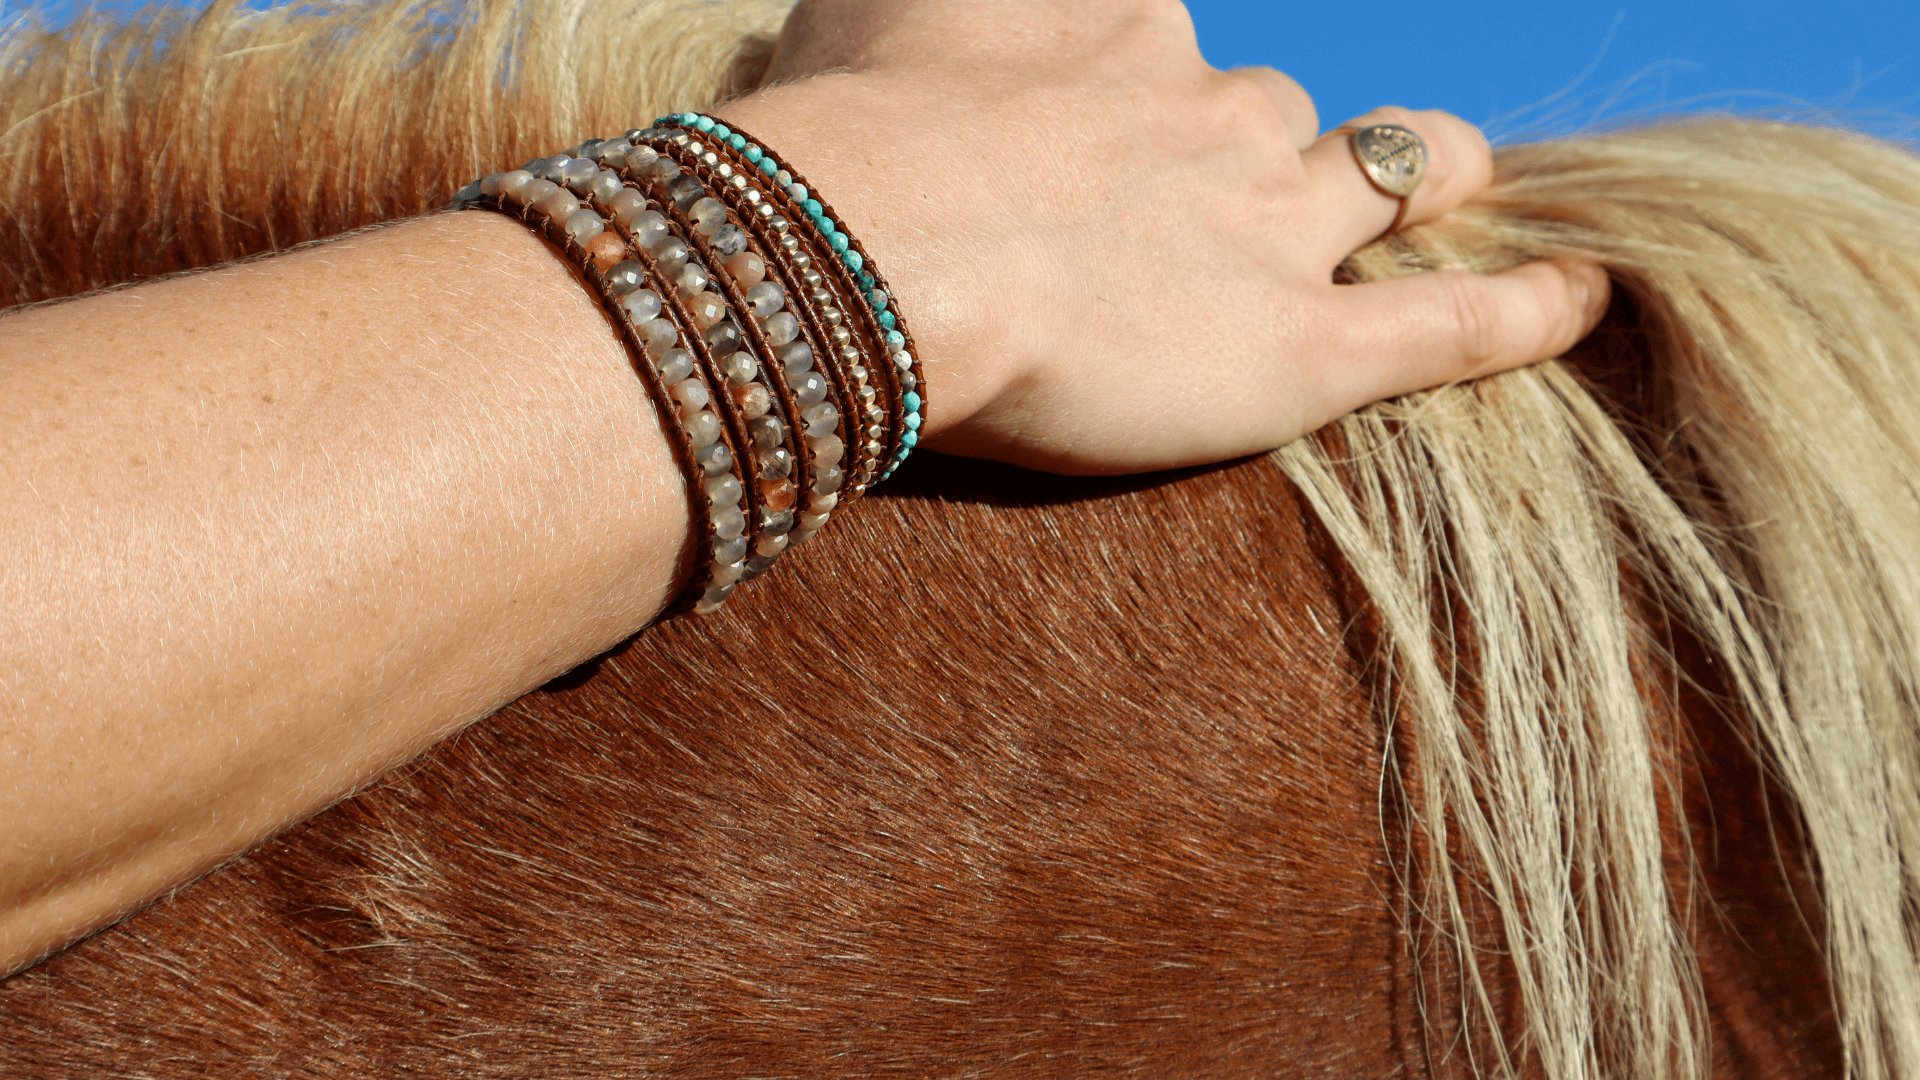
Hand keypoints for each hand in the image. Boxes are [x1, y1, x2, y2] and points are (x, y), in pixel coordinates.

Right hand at [716, 0, 1607, 473]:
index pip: (1174, 45)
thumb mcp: (855, 19)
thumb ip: (895, 26)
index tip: (1128, 117)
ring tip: (1445, 201)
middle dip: (1285, 147)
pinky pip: (1454, 323)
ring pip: (1397, 177)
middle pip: (1288, 113)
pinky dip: (1528, 309)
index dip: (1162, 82)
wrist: (876, 245)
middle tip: (1265, 187)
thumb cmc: (841, 135)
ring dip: (1420, 184)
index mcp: (1120, 38)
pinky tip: (1583, 300)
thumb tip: (857, 40)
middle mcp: (1218, 114)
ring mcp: (1273, 228)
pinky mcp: (1306, 348)